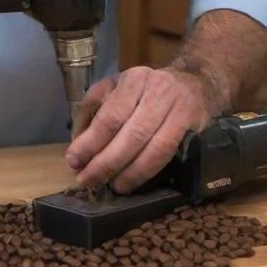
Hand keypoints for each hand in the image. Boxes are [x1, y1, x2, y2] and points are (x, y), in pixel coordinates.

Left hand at [64, 66, 216, 192]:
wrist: (193, 84)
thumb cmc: (146, 90)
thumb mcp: (117, 88)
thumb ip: (94, 110)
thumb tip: (78, 143)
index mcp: (131, 80)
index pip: (109, 115)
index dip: (90, 142)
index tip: (73, 161)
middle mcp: (155, 90)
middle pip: (129, 133)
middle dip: (105, 161)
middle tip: (87, 179)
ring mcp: (176, 106)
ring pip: (150, 146)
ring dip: (127, 171)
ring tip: (111, 186)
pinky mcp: (190, 123)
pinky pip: (166, 152)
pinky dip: (146, 171)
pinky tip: (131, 182)